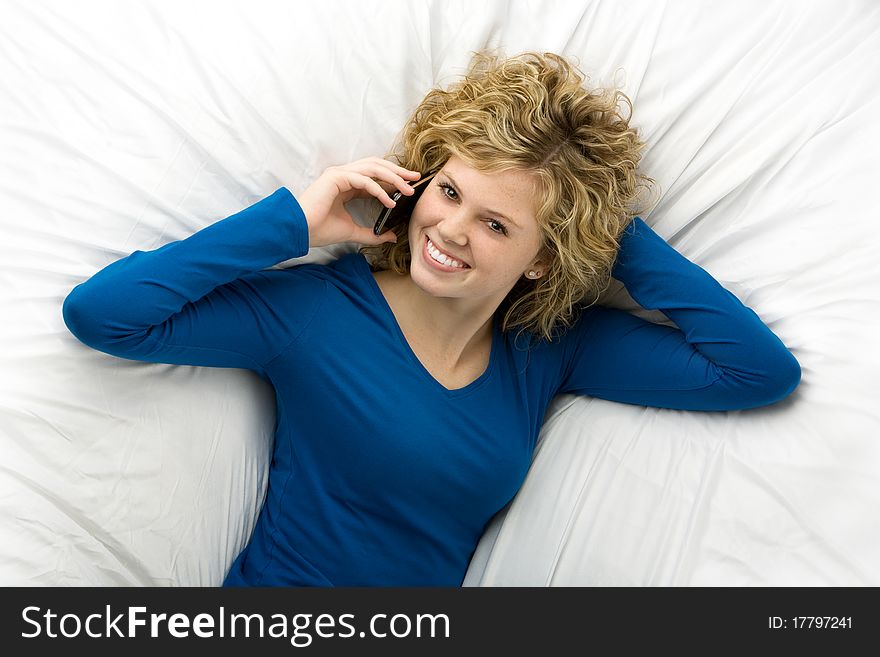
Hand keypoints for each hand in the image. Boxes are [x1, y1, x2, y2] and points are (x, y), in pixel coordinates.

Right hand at [297, 157, 421, 247]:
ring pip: (372, 168)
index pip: (375, 176)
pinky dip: (378, 190)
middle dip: (398, 172)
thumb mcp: (353, 232)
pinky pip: (363, 180)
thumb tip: (390, 236)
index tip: (410, 186)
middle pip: (377, 166)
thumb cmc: (320, 230)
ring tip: (407, 189)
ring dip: (392, 177)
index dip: (393, 179)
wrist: (299, 231)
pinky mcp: (335, 178)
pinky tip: (389, 201)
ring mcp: (339, 174)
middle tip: (416, 178)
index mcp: (347, 184)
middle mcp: (344, 175)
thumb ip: (372, 234)